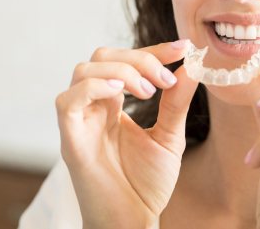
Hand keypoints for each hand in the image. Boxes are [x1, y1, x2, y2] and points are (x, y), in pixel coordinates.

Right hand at [55, 40, 199, 227]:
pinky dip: (94, 87)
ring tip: (149, 91)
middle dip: (138, 58)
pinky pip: (67, 100)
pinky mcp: (70, 140)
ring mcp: (79, 121)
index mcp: (113, 104)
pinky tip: (121, 94)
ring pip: (83, 70)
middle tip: (165, 79)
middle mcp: (92, 107)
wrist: (132, 222)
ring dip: (121, 71)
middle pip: (102, 57)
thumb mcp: (169, 137)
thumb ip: (176, 103)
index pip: (125, 61)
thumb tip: (191, 67)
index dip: (153, 50)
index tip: (183, 48)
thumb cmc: (146, 185)